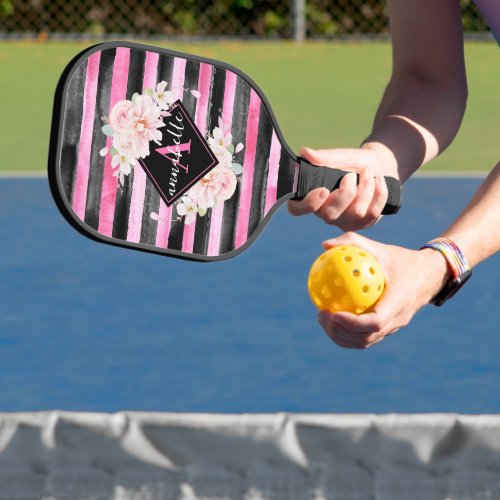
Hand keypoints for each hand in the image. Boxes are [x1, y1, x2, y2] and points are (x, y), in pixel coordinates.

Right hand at [288, 145, 397, 230]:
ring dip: (366, 188)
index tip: (323, 190)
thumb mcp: (341, 156)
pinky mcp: (361, 224)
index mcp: (311, 196)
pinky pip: (372, 214)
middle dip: (346, 193)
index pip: (297, 209)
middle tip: (351, 174)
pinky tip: (379, 181)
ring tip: (368, 172)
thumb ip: (324, 157)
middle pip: (330, 215)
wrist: (379, 166)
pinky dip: (379, 194)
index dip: (308, 204)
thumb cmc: (354, 162)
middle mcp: (324, 213)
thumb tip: (304, 152)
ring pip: (356, 213)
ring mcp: (343, 221)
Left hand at [317, 232, 450, 348]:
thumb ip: (353, 243)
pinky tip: (331, 319)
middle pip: (366, 338)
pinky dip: (347, 334)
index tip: (332, 313)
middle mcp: (398, 319)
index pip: (375, 322)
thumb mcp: (380, 248)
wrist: (429, 275)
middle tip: (321, 315)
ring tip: (322, 319)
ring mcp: (394, 327)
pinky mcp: (389, 329)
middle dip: (340, 332)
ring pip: (365, 342)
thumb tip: (324, 245)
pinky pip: (366, 337)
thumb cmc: (401, 260)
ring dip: (341, 336)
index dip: (352, 323)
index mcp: (399, 301)